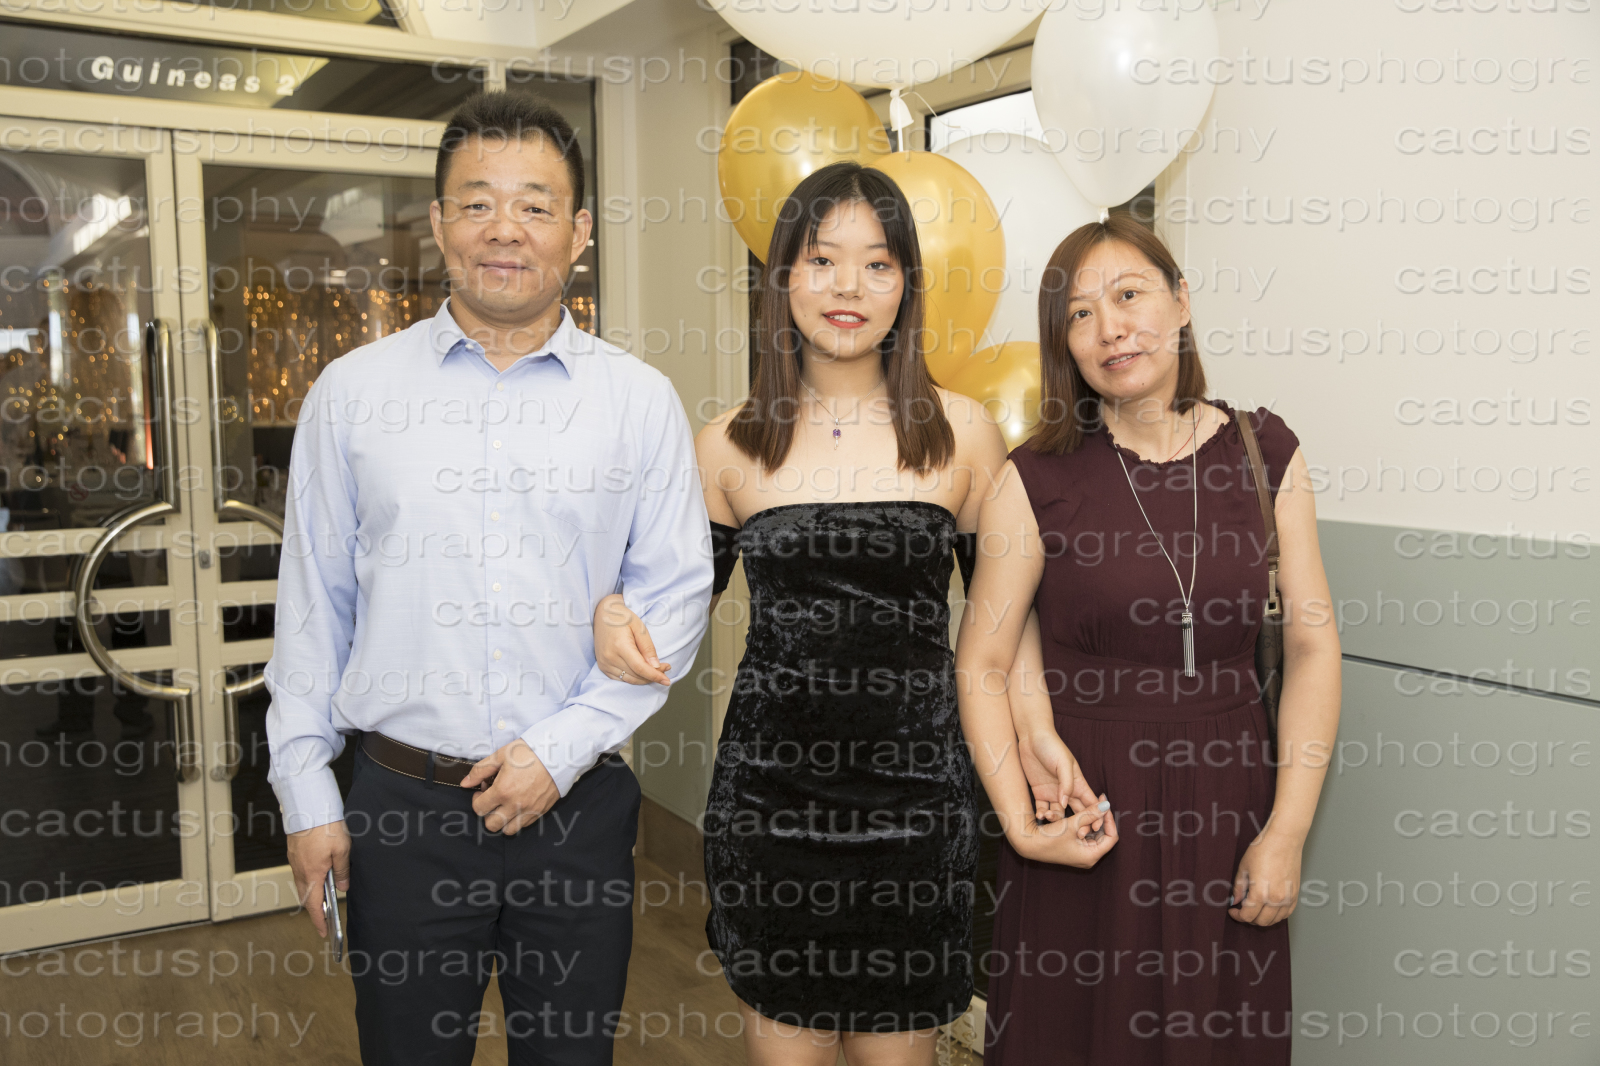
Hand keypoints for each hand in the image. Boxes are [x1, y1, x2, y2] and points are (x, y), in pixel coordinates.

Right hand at [286, 819, 349, 936]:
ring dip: (312, 893)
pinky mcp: (294, 852)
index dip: (319, 921)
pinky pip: (300, 872)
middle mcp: (300, 870)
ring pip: (303, 884)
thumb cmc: (325, 826)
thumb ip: (342, 871)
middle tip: (326, 917)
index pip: (314, 905)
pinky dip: (309, 879)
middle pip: (306, 897)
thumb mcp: (342, 850)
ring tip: (326, 897)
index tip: (324, 932)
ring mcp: (295, 861)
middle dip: (315, 909)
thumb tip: (342, 888)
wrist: (308, 806)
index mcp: (312, 874)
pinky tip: (319, 875)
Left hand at [461, 739, 559, 834]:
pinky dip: (518, 819)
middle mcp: (515, 805)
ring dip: (503, 820)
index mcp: (503, 790)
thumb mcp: (501, 755)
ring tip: (505, 805)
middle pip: (491, 825)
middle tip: (493, 799)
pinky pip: (524, 825)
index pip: (479, 809)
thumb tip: (465, 783)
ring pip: (508, 830)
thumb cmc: (530, 752)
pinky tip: (519, 804)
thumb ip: (480, 770)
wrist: (558, 753)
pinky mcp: (541, 811)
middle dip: (487, 813)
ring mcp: (529, 810)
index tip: (482, 791)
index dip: (476, 800)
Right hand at [594, 593, 668, 685]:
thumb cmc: (623, 618)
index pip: (640, 668)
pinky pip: (620, 679)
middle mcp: (610, 657)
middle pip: (636, 675)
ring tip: (656, 670)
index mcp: (620, 646)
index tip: (667, 680)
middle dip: (653, 675)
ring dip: (644, 678)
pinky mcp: (602, 666)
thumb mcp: (640, 627)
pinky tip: (642, 672)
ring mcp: (604, 663)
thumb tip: (656, 667)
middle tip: (665, 669)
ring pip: (629, 680)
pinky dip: (633, 678)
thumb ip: (648, 648)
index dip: (655, 676)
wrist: (603, 614)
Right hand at [1010, 793, 1116, 868]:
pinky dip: (1085, 823)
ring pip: (1094, 833)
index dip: (1110, 820)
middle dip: (1101, 819)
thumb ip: (1090, 813)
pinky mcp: (1074, 848)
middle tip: (1099, 802)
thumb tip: (1106, 805)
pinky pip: (1085, 834)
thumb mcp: (1072, 824)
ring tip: (1090, 806)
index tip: (1104, 805)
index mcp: (1091, 855)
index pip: (1111, 837)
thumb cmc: (1049, 837)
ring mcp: (1081, 853)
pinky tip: (1081, 813)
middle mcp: (1088, 856)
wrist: (1028, 843)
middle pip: (1104, 835)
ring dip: (1092, 820)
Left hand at [1020, 729, 1100, 826]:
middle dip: (1077, 825)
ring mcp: (1054, 792)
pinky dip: (1042, 815)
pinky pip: (1043, 808)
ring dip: (1056, 820)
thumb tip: (1065, 803)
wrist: (1031, 736)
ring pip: (1059, 814)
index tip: (1094, 828)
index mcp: (1078, 783)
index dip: (1095, 817)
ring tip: (1048, 816)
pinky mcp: (1040, 792)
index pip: (1091, 804)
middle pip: (1077, 813)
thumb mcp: (1063, 763)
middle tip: (1073, 834)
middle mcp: (1067, 791)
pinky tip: (1039, 815)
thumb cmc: (1051, 746)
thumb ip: (1066, 784)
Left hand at [1229, 832, 1302, 925]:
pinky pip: (1287, 913)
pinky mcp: (1296, 894)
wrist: (1284, 840)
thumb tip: (1236, 900)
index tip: (1233, 910)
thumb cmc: (1263, 850)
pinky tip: (1270, 908)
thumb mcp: (1244, 868)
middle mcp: (1276, 900)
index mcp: (1260, 894)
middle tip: (1243, 910)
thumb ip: (1239, 887)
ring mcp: (1288, 898)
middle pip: (1261, 921)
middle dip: (1249, 918)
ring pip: (1275, 920)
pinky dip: (1277, 915)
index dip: (1238, 916)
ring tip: (1256, 909)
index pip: (1248, 916)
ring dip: (1263, 918)